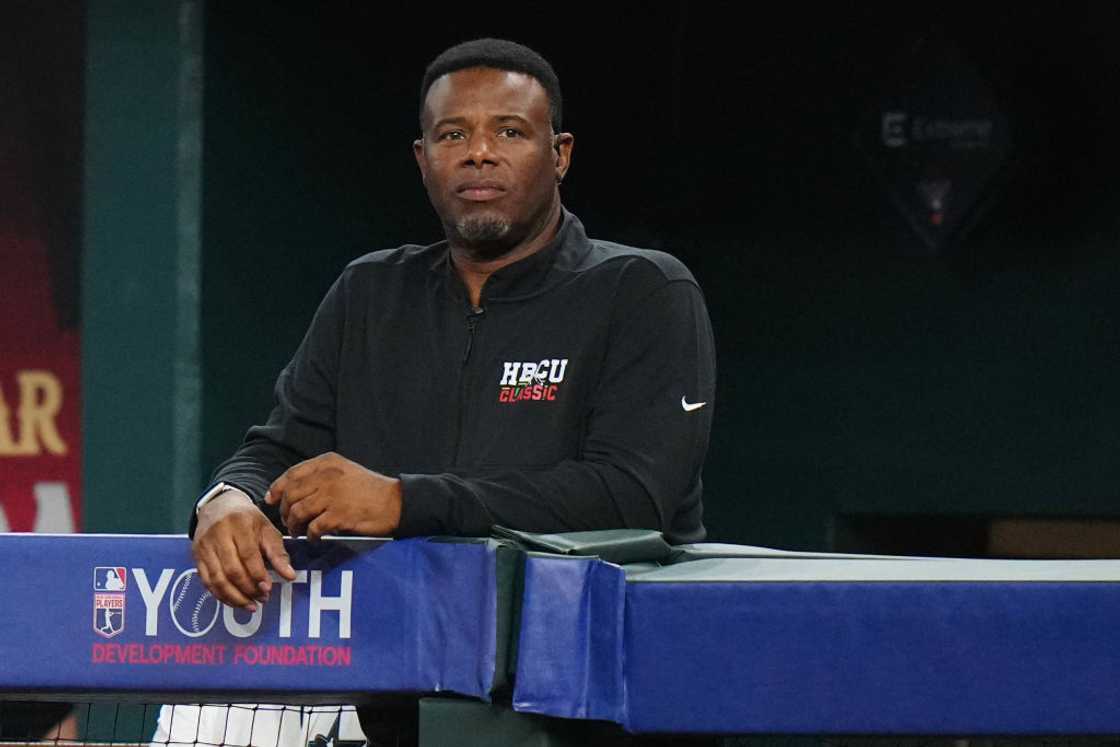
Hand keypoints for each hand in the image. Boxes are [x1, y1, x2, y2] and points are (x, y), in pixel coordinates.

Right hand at [192, 489, 296, 610]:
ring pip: (217, 579)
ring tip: (250, 605)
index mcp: (239, 523)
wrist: (220, 506)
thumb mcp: (267, 529)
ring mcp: (204, 546)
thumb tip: (290, 576)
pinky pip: (206, 581)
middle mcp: (218, 534)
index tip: (267, 589)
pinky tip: (235, 601)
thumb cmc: (248, 520)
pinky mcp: (196, 556)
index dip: (258, 574)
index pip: (248, 554)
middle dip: (248, 589)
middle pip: (231, 569)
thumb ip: (278, 553)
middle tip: (262, 599)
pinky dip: (221, 595)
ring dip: (234, 597)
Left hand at [265, 452, 401, 540]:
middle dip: (284, 511)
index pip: (292, 474)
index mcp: (328, 463)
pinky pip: (313, 527)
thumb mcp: (345, 471)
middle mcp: (327, 476)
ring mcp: (332, 495)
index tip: (272, 500)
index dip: (278, 488)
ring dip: (295, 525)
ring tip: (300, 532)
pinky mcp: (339, 515)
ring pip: (298, 512)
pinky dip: (311, 535)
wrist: (396, 502)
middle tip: (289, 522)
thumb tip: (290, 490)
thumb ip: (320, 476)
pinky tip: (315, 538)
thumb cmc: (369, 489)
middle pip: (291, 495)